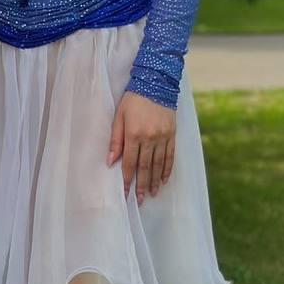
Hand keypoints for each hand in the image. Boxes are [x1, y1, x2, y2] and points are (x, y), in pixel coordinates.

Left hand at [107, 91, 175, 205]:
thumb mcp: (118, 117)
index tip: (125, 193)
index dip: (127, 180)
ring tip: (152, 193)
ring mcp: (163, 137)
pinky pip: (170, 156)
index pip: (129, 163)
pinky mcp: (172, 134)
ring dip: (155, 181)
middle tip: (140, 200)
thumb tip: (110, 161)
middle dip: (141, 185)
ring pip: (159, 164)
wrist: (156, 83)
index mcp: (134, 134)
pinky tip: (164, 179)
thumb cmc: (133, 100)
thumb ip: (115, 140)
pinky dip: (167, 169)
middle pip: (145, 167)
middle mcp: (150, 138)